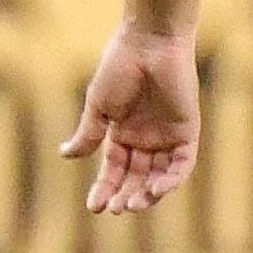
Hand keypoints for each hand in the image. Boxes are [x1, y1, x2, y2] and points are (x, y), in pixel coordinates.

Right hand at [60, 21, 199, 215]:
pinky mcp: (187, 131)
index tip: (93, 207)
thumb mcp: (98, 106)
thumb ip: (88, 133)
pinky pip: (181, 164)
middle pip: (136, 177)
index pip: (113, 169)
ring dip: (147, 193)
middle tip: (114, 209)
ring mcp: (166, 136)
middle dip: (125, 195)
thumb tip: (65, 155)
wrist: (148, 44)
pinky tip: (155, 189)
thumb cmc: (118, 68)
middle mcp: (145, 138)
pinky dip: (170, 179)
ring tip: (131, 204)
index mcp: (121, 132)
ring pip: (158, 175)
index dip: (104, 187)